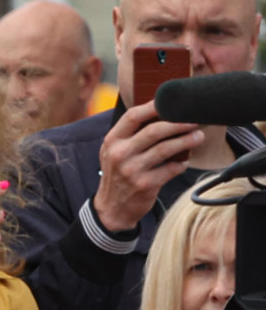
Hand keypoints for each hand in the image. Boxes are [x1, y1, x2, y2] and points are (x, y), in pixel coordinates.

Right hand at [93, 101, 203, 232]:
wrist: (112, 207)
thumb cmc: (119, 174)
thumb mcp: (115, 152)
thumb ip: (131, 135)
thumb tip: (163, 115)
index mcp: (112, 141)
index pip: (133, 117)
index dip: (154, 106)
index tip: (172, 102)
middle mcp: (120, 154)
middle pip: (154, 131)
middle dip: (178, 123)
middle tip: (194, 121)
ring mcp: (132, 170)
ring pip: (165, 149)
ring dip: (186, 141)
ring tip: (198, 137)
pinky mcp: (145, 184)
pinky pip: (170, 169)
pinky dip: (181, 164)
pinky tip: (184, 162)